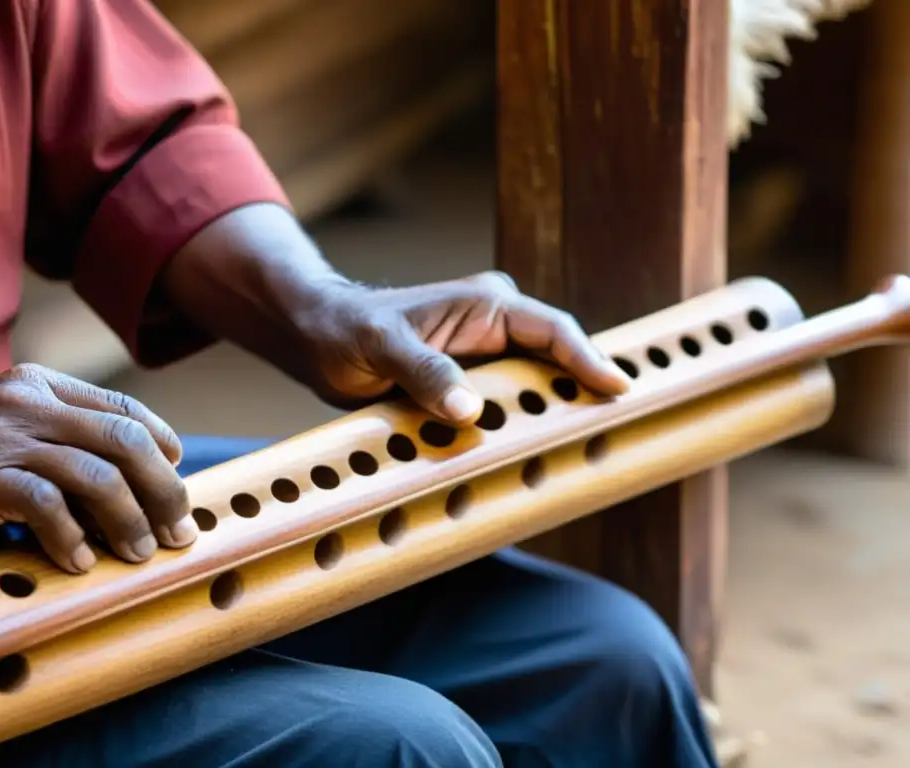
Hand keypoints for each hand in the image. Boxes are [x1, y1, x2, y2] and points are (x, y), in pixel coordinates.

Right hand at [0, 364, 194, 572]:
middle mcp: (25, 401)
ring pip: (95, 475)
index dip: (162, 446)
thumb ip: (68, 444)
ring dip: (128, 521)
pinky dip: (72, 537)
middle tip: (177, 530)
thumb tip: (145, 486)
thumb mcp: (16, 437)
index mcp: (40, 385)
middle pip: (123, 440)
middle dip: (163, 488)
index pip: (123, 410)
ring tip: (138, 553)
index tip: (178, 482)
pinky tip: (81, 562)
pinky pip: (46, 505)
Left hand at [289, 270, 632, 424]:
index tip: (618, 389)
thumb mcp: (382, 345)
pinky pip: (498, 413)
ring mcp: (481, 362)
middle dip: (579, 395)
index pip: (552, 330)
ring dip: (545, 420)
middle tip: (612, 430)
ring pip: (529, 393)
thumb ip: (424, 371)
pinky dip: (510, 434)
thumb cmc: (345, 326)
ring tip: (578, 451)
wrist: (314, 338)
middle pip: (552, 365)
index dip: (588, 360)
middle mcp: (491, 331)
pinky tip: (523, 460)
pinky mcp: (465, 391)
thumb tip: (470, 411)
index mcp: (485, 306)